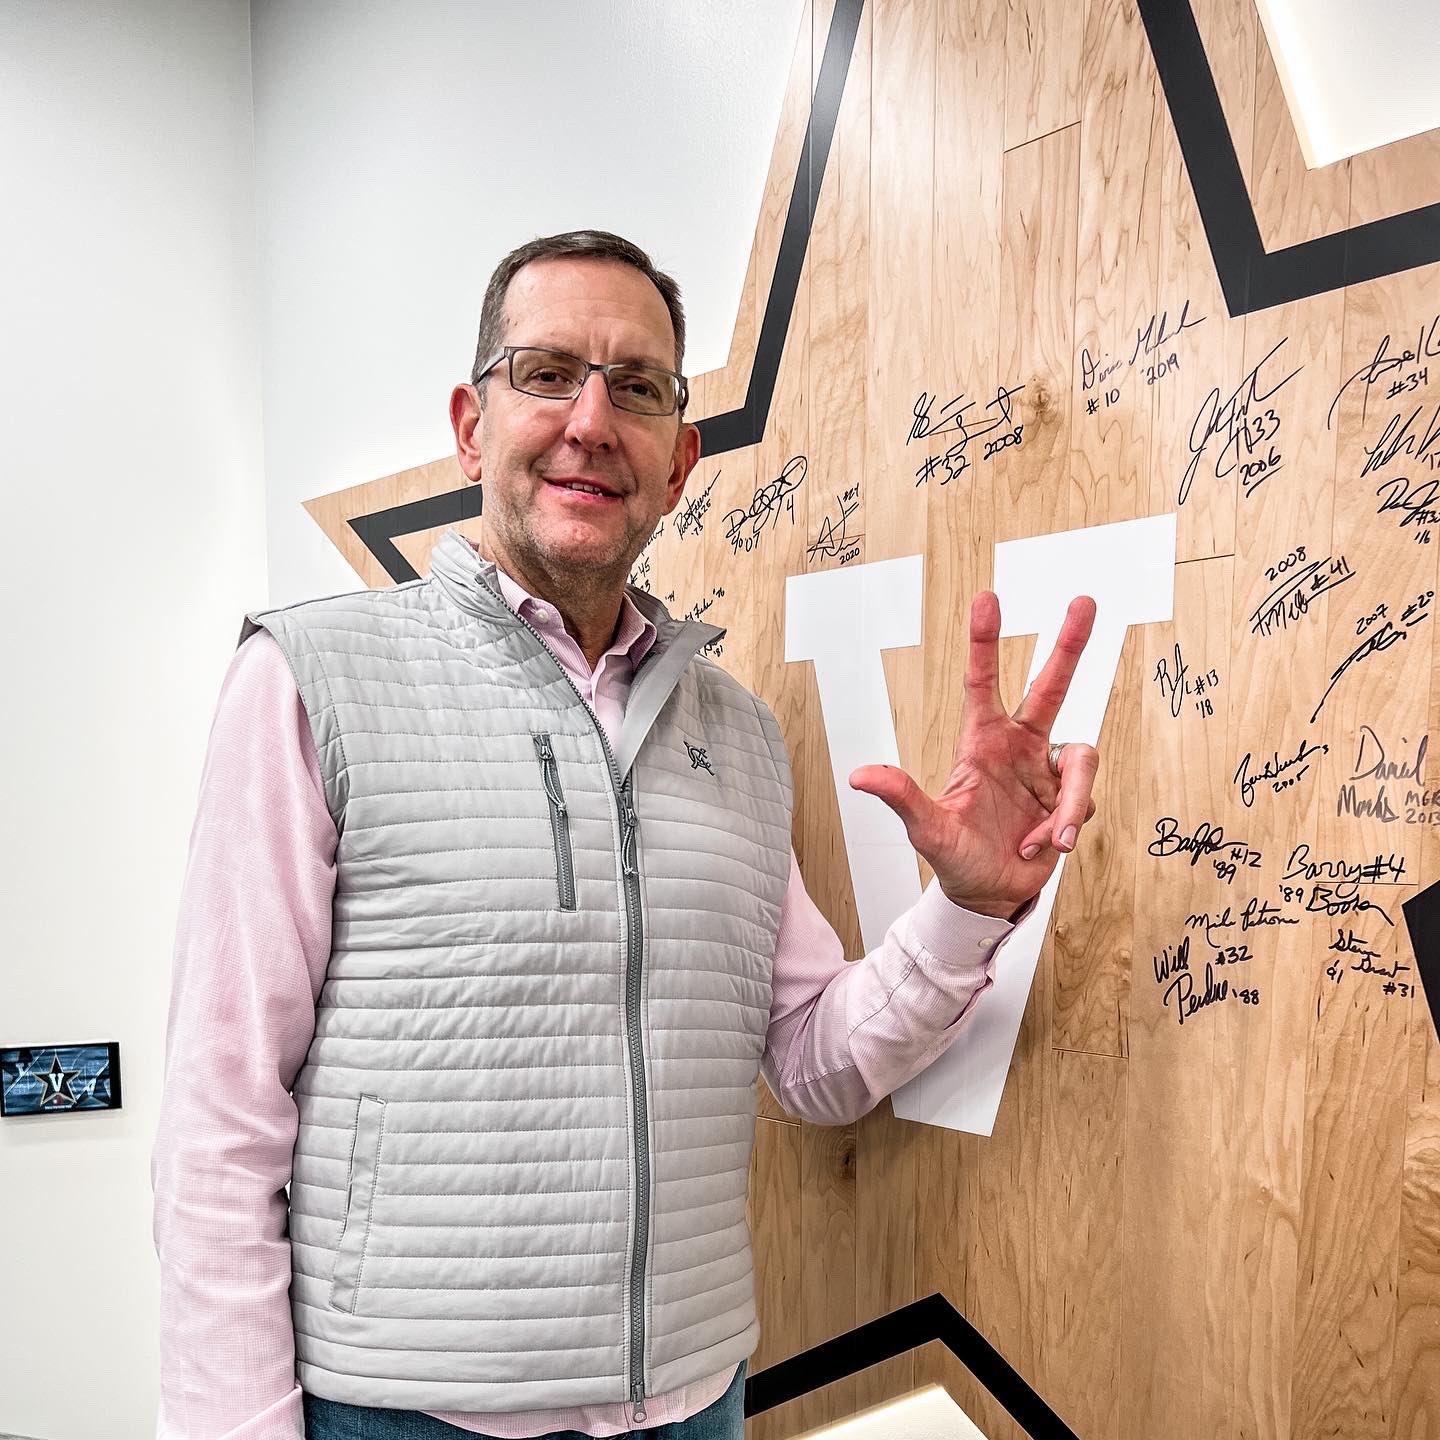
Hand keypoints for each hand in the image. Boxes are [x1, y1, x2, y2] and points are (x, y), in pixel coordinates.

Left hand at [849, 591, 1099, 918]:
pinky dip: (1065, 826)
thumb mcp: (927, 829)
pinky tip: (1045, 849)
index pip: (982, 682)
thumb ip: (901, 797)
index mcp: (981, 743)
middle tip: (1084, 601)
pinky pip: (1081, 799)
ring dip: (1068, 802)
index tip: (987, 598)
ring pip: (1082, 757)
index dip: (985, 641)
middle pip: (1049, 686)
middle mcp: (1018, 748)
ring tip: (1049, 840)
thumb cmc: (955, 858)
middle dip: (1067, 645)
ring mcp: (1046, 772)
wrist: (989, 896)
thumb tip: (858, 775)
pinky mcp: (1069, 798)